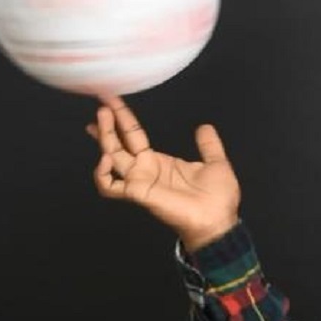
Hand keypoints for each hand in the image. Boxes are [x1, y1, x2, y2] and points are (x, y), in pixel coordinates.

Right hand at [86, 97, 240, 251]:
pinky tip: (106, 158)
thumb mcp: (215, 163)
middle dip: (108, 124)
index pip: (134, 136)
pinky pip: (110, 186)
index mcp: (160, 162)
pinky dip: (102, 174)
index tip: (112, 101)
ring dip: (104, 138)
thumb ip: (208, 146)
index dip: (123, 119)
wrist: (219, 219)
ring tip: (101, 119)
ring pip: (111, 158)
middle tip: (101, 103)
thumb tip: (204, 127)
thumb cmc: (218, 197)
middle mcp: (145, 170)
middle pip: (118, 143)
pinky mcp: (138, 193)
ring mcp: (139, 181)